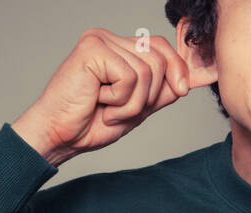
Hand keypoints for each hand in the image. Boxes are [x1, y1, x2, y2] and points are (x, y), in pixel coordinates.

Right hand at [11, 28, 209, 164]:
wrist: (59, 136)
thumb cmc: (91, 123)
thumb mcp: (137, 108)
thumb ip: (161, 92)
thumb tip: (191, 81)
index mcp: (118, 48)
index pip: (160, 46)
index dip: (177, 68)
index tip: (183, 90)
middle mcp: (108, 39)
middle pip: (159, 58)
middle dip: (149, 95)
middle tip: (122, 111)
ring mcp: (100, 41)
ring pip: (147, 71)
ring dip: (132, 103)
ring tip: (108, 109)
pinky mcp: (93, 49)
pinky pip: (130, 77)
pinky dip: (120, 100)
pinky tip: (98, 102)